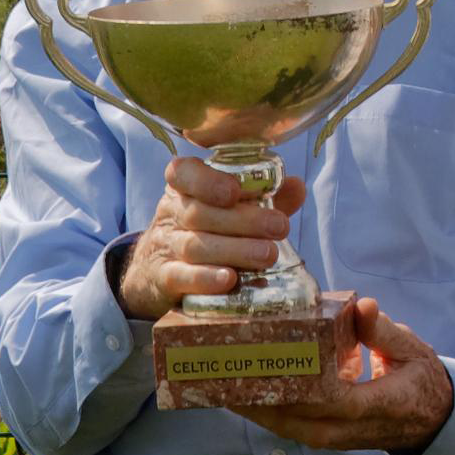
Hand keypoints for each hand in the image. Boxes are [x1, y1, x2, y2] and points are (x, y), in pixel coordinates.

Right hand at [118, 156, 304, 320]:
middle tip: (280, 227)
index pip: (183, 173)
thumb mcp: (227, 208)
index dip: (207, 181)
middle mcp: (170, 213)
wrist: (157, 270)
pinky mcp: (163, 279)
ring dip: (234, 250)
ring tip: (268, 255)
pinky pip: (181, 277)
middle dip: (243, 220)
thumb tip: (296, 186)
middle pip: (199, 213)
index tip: (234, 191)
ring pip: (194, 246)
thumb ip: (261, 197)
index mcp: (183, 186)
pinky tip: (229, 280)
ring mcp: (164, 246)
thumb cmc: (205, 230)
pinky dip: (205, 279)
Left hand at [232, 297, 453, 452]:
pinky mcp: (324, 437)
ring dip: (252, 406)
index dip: (292, 381)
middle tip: (226, 365)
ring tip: (222, 379)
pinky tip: (241, 392)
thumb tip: (363, 306)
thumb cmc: (421, 380)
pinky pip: (288, 427)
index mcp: (375, 405)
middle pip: (293, 417)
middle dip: (257, 394)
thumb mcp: (412, 350)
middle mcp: (348, 429)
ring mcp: (333, 438)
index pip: (328, 398)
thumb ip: (384, 331)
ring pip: (285, 427)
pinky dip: (263, 412)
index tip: (264, 357)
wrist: (432, 419)